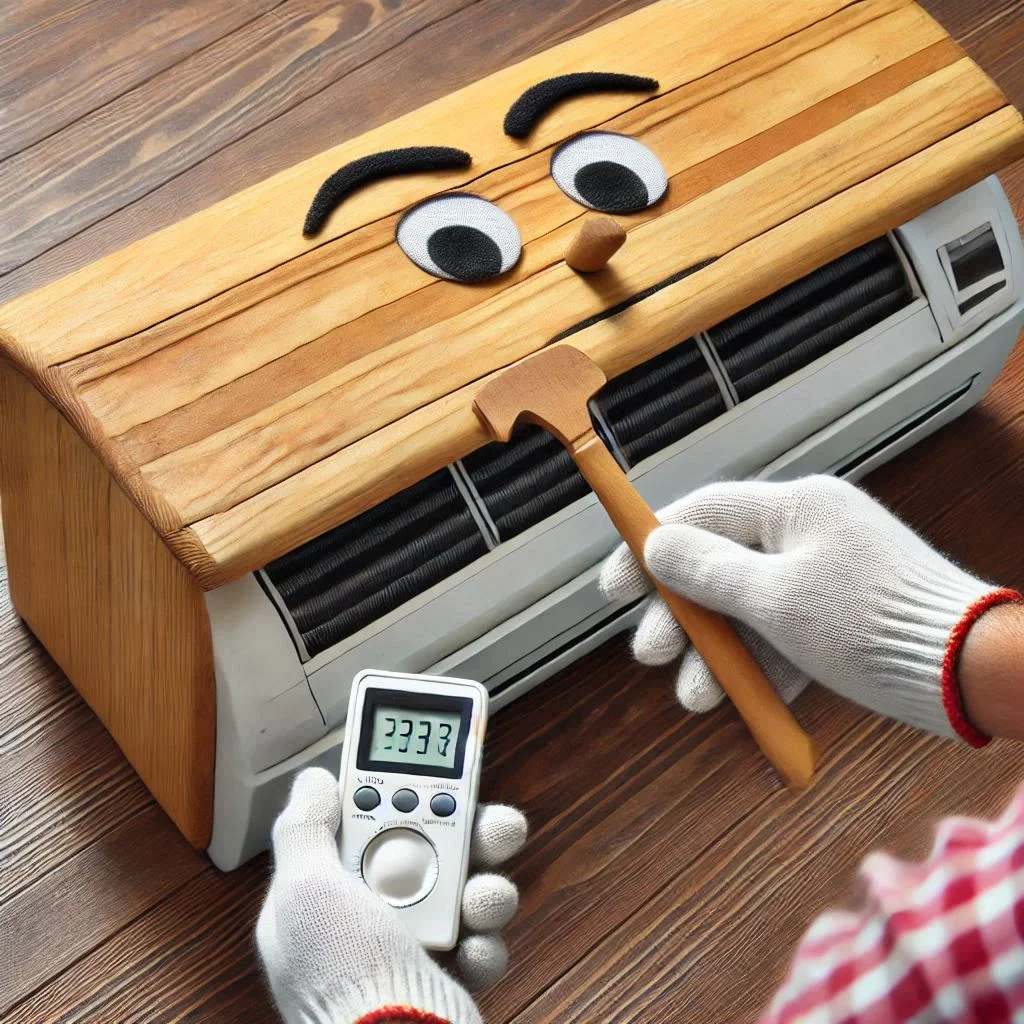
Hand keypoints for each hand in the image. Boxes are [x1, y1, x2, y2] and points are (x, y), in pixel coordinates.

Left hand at [257, 768, 526, 1023]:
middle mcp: (367, 917)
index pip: (361, 820)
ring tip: (484, 897)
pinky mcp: (447, 977)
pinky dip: (487, 942)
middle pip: (425, 847)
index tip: (426, 764)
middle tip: (488, 819)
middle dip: (463, 829)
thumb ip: (305, 830)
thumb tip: (312, 782)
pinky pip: (480, 940)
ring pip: (462, 888)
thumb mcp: (304, 893)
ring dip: (485, 885)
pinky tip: (476, 949)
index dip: (393, 789)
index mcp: (326, 892)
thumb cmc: (344, 983)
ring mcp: (409, 948)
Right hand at [600, 476, 1010, 743]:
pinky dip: (758, 665)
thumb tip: (656, 544)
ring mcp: (824, 576)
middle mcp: (806, 534)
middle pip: (718, 565)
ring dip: (715, 653)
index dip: (649, 548)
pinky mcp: (839, 618)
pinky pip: (781, 634)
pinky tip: (740, 699)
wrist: (970, 671)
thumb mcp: (776, 599)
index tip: (613, 588)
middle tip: (649, 654)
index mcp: (794, 508)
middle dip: (679, 616)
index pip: (701, 513)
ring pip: (746, 608)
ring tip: (695, 696)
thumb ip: (709, 571)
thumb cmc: (871, 625)